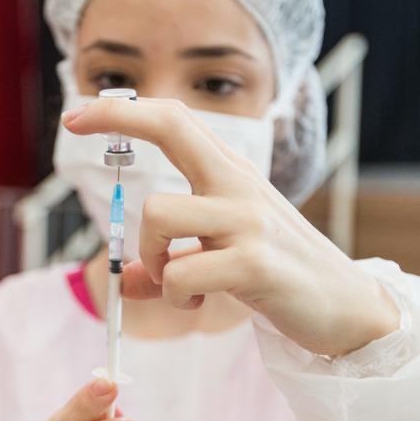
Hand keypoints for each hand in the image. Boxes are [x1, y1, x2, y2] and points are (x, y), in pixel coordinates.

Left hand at [63, 98, 399, 355]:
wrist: (346, 309)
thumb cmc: (280, 278)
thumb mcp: (224, 259)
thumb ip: (172, 264)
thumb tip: (128, 282)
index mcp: (232, 175)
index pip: (176, 121)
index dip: (123, 112)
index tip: (78, 111)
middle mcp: (239, 185)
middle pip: (172, 128)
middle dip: (116, 119)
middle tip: (73, 126)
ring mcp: (247, 222)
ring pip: (158, 215)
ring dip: (151, 259)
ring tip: (177, 283)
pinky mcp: (253, 264)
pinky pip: (179, 273)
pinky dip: (174, 295)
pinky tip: (199, 303)